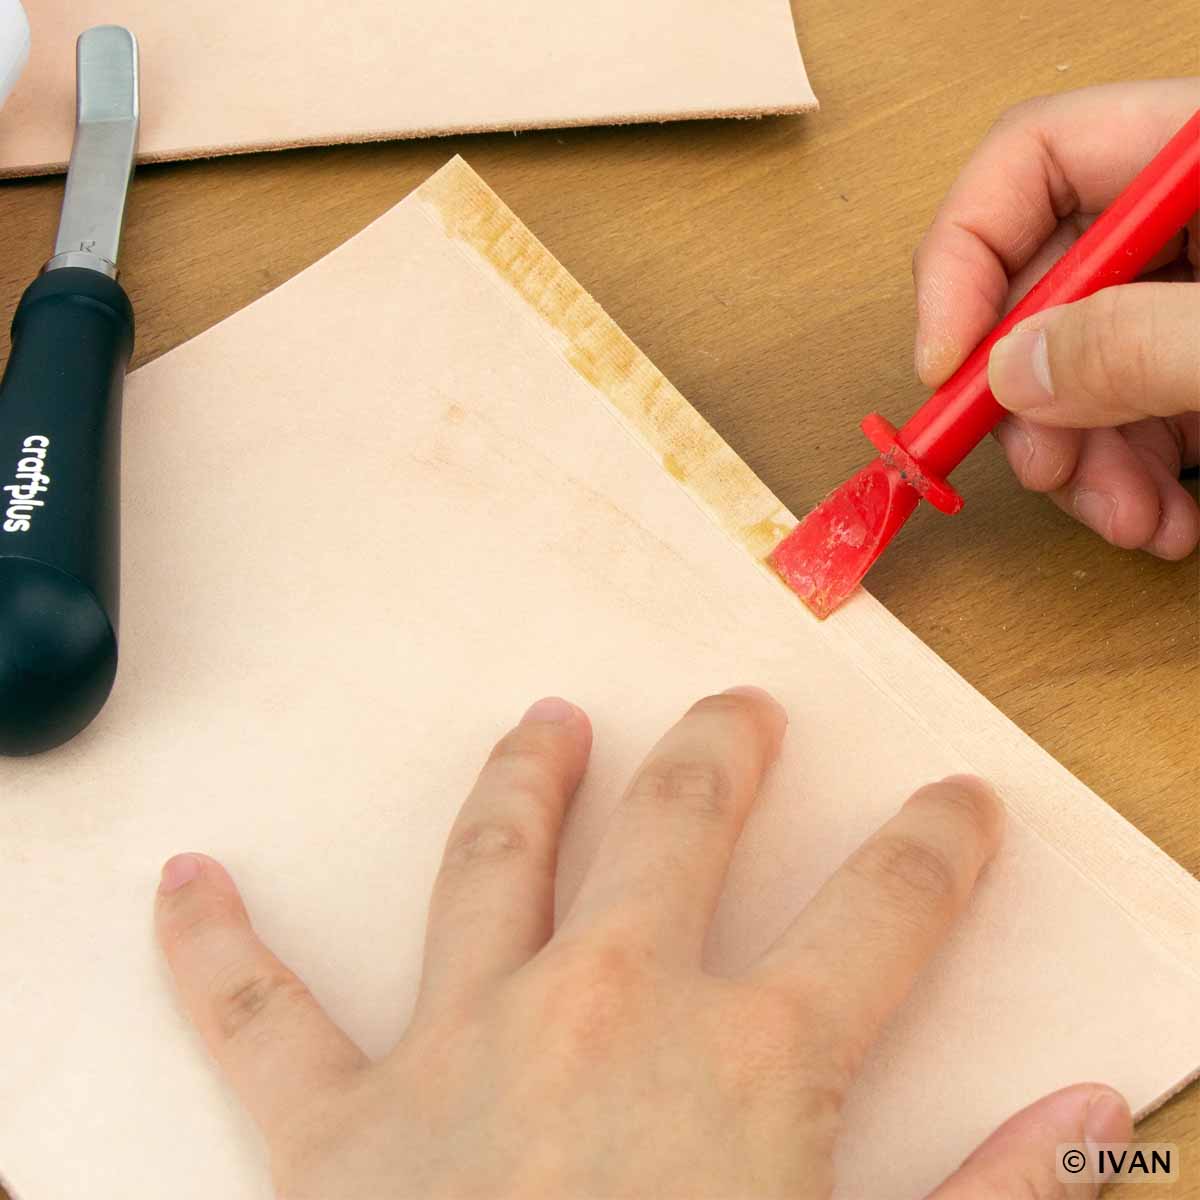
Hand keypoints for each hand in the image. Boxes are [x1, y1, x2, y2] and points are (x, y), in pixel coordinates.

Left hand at [156, 689, 1130, 1197]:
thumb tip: (1095, 1111)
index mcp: (748, 1062)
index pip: (889, 910)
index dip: (940, 847)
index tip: (960, 805)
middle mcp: (604, 1011)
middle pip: (682, 825)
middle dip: (723, 756)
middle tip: (740, 715)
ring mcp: (461, 1050)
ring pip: (494, 859)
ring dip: (526, 778)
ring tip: (548, 723)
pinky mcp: (335, 1128)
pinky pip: (257, 1013)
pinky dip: (212, 943)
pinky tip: (182, 882)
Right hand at [913, 80, 1199, 558]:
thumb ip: (1141, 342)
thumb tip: (1014, 371)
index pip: (1032, 159)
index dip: (964, 260)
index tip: (947, 366)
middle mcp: (1195, 216)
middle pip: (1043, 282)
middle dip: (1029, 396)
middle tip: (1039, 467)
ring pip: (1079, 365)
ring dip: (1080, 461)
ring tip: (1128, 520)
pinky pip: (1134, 407)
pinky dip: (1130, 476)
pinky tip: (1162, 518)